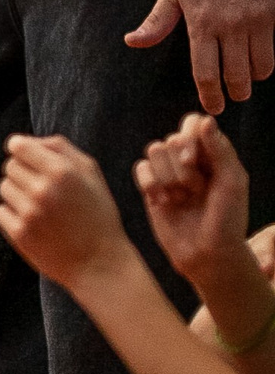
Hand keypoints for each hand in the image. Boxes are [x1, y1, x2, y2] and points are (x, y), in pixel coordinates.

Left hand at [0, 133, 126, 288]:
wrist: (99, 263)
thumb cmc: (97, 214)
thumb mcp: (91, 174)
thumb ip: (61, 148)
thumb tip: (26, 140)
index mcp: (62, 171)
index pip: (18, 146)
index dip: (20, 149)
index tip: (25, 156)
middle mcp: (43, 189)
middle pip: (9, 166)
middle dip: (22, 173)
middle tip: (41, 188)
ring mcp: (29, 212)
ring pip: (3, 188)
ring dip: (16, 194)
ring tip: (39, 207)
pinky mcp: (19, 233)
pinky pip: (0, 212)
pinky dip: (11, 215)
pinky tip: (33, 223)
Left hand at [126, 0, 274, 113]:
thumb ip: (157, 20)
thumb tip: (133, 42)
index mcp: (200, 22)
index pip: (206, 73)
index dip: (210, 96)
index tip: (213, 106)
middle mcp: (229, 26)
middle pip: (235, 77)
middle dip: (233, 93)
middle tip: (230, 98)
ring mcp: (253, 20)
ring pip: (257, 69)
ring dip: (250, 80)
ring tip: (244, 82)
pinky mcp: (270, 12)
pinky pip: (271, 51)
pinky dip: (265, 63)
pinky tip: (256, 62)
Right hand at [134, 110, 250, 280]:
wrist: (206, 254)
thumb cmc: (227, 220)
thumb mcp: (233, 182)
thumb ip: (220, 149)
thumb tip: (205, 120)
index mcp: (212, 153)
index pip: (193, 123)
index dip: (190, 138)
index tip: (195, 162)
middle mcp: (189, 158)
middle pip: (171, 138)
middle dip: (181, 167)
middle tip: (195, 190)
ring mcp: (168, 172)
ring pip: (153, 150)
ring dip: (168, 177)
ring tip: (181, 198)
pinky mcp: (151, 187)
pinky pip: (140, 167)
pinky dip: (150, 184)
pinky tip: (163, 202)